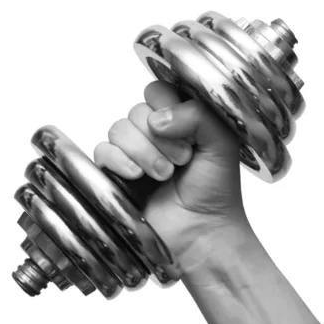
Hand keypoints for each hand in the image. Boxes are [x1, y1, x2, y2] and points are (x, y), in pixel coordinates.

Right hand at [94, 80, 250, 265]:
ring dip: (143, 152)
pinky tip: (137, 177)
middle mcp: (152, 132)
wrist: (201, 232)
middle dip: (159, 138)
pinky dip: (119, 161)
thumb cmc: (215, 190)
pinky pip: (102, 151)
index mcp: (178, 118)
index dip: (168, 108)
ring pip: (119, 129)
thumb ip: (198, 114)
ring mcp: (131, 152)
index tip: (188, 135)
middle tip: (181, 161)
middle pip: (137, 110)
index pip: (158, 91)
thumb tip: (158, 118)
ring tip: (164, 175)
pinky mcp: (114, 173)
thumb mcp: (222, 143)